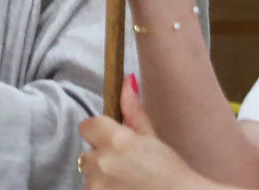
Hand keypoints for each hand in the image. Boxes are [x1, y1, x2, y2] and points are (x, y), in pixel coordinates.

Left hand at [81, 79, 205, 189]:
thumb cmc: (171, 173)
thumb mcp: (153, 138)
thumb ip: (134, 111)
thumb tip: (127, 81)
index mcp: (116, 139)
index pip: (87, 126)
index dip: (98, 134)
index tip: (111, 143)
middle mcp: (102, 162)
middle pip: (87, 155)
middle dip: (101, 159)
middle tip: (125, 168)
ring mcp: (97, 186)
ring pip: (89, 177)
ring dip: (101, 180)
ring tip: (127, 184)